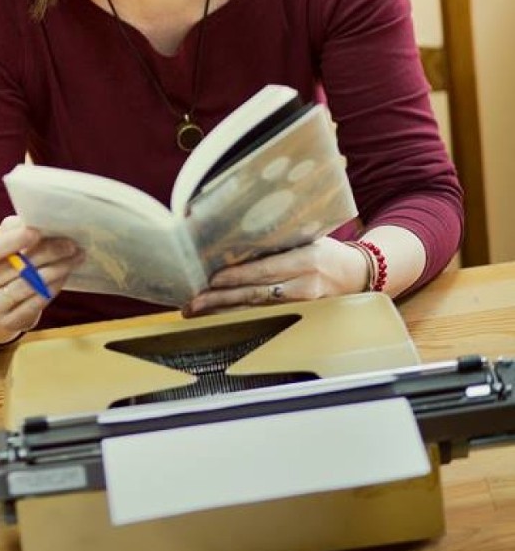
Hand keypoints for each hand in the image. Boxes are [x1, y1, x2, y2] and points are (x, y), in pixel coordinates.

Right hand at [0, 215, 82, 342]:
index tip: (36, 232)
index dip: (11, 241)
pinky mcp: (8, 323)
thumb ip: (11, 230)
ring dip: (57, 269)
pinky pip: (36, 302)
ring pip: (29, 286)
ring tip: (74, 258)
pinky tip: (64, 274)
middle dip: (47, 253)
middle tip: (70, 244)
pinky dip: (53, 287)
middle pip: (15, 268)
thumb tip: (35, 220)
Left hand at [182, 238, 370, 317]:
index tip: (212, 279)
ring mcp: (302, 305)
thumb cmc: (329, 251)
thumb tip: (240, 234)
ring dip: (222, 310)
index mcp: (306, 261)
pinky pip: (263, 316)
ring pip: (254, 309)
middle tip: (193, 302)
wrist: (357, 275)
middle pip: (254, 295)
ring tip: (195, 310)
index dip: (237, 277)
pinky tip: (217, 314)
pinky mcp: (298, 315)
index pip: (265, 271)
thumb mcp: (309, 237)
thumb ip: (280, 239)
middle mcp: (303, 286)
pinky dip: (238, 314)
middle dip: (220, 299)